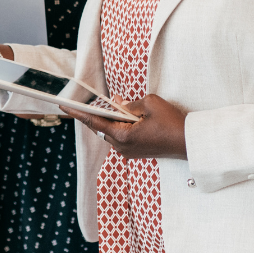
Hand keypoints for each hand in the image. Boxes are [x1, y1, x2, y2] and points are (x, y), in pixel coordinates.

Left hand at [66, 95, 188, 159]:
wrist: (189, 142)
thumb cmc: (171, 123)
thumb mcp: (149, 104)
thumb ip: (129, 104)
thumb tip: (119, 104)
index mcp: (122, 136)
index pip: (94, 122)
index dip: (78, 113)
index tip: (63, 107)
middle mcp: (122, 147)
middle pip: (102, 127)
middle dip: (97, 113)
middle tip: (87, 100)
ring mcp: (129, 151)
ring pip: (112, 132)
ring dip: (111, 119)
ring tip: (113, 105)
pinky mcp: (137, 152)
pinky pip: (122, 136)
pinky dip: (121, 125)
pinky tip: (124, 115)